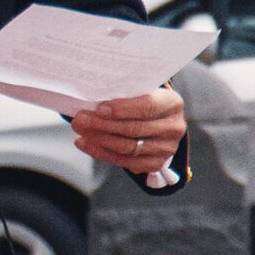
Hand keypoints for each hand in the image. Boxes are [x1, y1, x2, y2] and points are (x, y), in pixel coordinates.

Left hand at [71, 86, 187, 177]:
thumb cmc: (140, 99)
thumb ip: (122, 94)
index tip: (99, 108)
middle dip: (103, 124)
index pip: (148, 106)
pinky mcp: (155, 164)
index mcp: (172, 103)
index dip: (122, 108)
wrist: (155, 119)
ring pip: (127, 147)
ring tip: (80, 129)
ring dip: (98, 138)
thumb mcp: (137, 91)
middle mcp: (174, 128)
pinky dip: (100, 152)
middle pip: (135, 129)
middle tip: (80, 119)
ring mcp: (166, 149)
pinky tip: (84, 142)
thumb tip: (91, 99)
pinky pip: (124, 161)